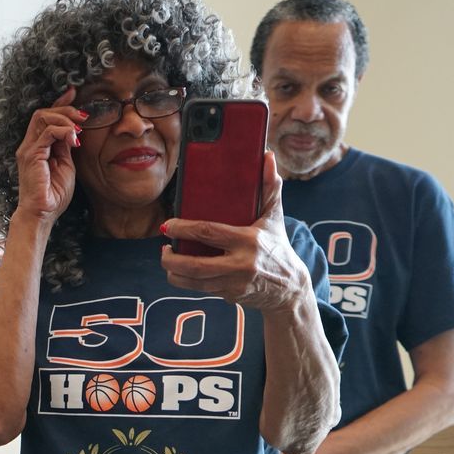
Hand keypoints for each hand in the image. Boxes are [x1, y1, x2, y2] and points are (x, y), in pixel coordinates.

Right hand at [13, 87, 83, 226]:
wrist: (42, 214)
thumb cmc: (53, 195)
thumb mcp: (66, 165)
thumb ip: (65, 147)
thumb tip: (73, 131)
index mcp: (36, 146)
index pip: (45, 117)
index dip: (59, 103)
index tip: (73, 93)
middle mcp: (28, 145)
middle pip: (43, 112)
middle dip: (65, 109)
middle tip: (84, 116)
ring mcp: (28, 149)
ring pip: (43, 117)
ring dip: (65, 118)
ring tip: (79, 129)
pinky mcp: (31, 155)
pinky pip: (48, 132)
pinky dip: (64, 131)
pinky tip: (74, 140)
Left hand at [161, 152, 312, 315]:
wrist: (290, 287)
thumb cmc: (278, 246)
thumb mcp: (275, 216)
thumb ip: (270, 187)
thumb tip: (267, 157)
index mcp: (249, 240)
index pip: (209, 233)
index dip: (184, 229)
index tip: (168, 226)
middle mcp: (241, 264)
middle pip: (196, 265)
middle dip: (171, 259)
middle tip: (163, 248)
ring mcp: (234, 283)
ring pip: (194, 282)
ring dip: (174, 273)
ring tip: (167, 259)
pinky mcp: (230, 296)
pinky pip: (202, 290)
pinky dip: (187, 282)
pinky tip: (179, 272)